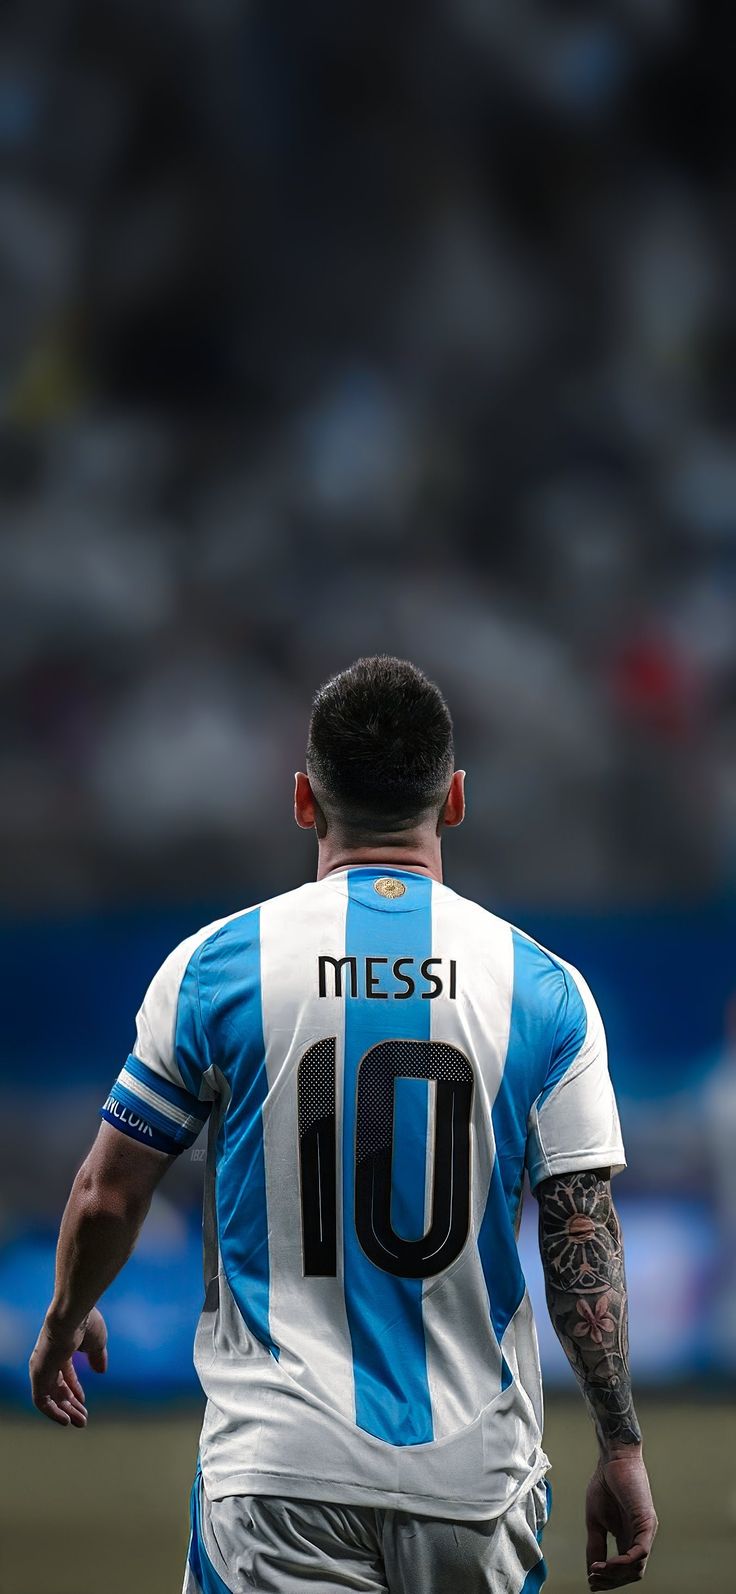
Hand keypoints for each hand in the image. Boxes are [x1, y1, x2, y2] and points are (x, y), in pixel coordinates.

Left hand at [29, 1306, 107, 1426]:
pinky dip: (51, 1412)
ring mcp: (42, 1367)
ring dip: (64, 1411)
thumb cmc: (86, 1324)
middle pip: (58, 1388)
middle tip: (83, 1420)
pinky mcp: (38, 1374)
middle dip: (71, 1405)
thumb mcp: (97, 1343)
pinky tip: (65, 1420)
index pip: (65, 1375)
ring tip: (79, 1423)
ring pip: (50, 1397)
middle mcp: (49, 1360)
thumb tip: (101, 1371)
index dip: (74, 1389)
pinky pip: (41, 1400)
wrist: (73, 1315)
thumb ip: (97, 1357)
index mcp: (62, 1350)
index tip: (83, 1402)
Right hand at [586, 1451, 656, 1587]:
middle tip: (593, 1580)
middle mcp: (640, 1538)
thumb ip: (596, 1545)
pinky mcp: (647, 1522)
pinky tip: (607, 1563)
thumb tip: (592, 1569)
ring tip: (597, 1570)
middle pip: (631, 1573)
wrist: (612, 1458)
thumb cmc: (604, 1484)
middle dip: (611, 1581)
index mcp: (628, 1537)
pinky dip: (623, 1562)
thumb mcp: (595, 1520)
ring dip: (615, 1574)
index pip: (624, 1570)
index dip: (608, 1580)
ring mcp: (646, 1531)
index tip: (591, 1581)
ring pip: (637, 1567)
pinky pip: (640, 1552)